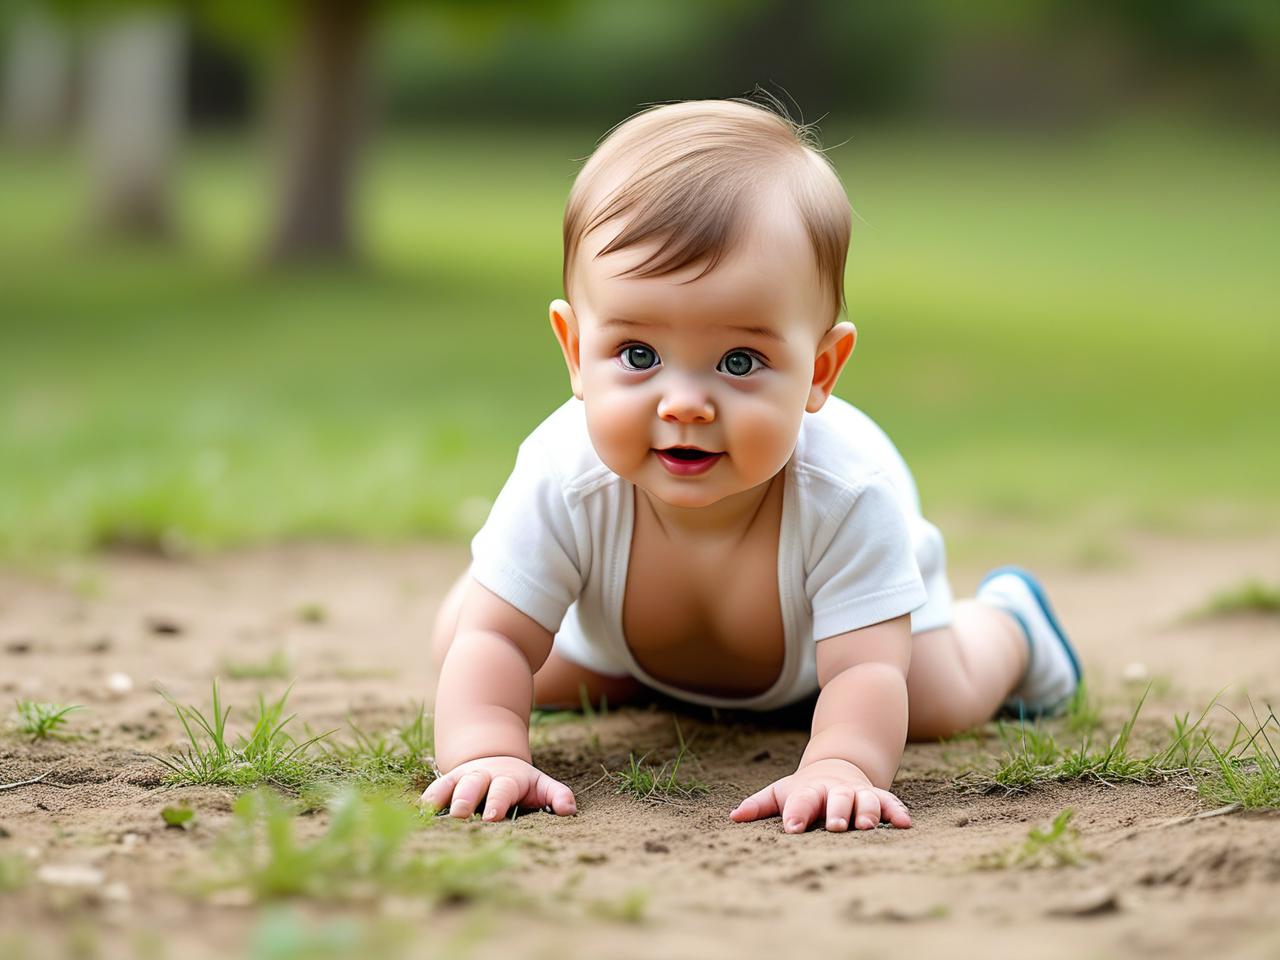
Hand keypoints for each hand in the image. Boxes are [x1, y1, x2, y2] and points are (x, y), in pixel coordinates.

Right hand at [420, 756, 576, 821]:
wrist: (493, 758)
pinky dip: (425, 800)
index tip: (492, 817)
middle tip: (460, 814)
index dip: (497, 802)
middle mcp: (481, 777)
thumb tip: (569, 810)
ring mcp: (461, 779)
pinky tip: (415, 814)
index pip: (503, 789)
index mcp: (507, 779)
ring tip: (431, 812)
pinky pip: (432, 790)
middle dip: (465, 798)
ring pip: (448, 785)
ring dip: (441, 798)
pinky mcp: (444, 785)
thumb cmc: (520, 783)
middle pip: (472, 785)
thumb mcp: (540, 785)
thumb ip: (556, 795)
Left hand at [729, 757, 911, 833]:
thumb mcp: (781, 792)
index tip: (791, 828)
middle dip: (837, 812)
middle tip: (835, 826)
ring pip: (865, 801)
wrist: (837, 766)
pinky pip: (890, 803)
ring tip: (868, 826)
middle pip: (837, 799)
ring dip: (868, 812)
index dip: (796, 813)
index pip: (801, 801)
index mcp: (810, 791)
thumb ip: (758, 805)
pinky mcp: (878, 798)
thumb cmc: (804, 790)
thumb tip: (732, 817)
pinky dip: (898, 812)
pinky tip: (905, 824)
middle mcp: (836, 791)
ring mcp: (858, 794)